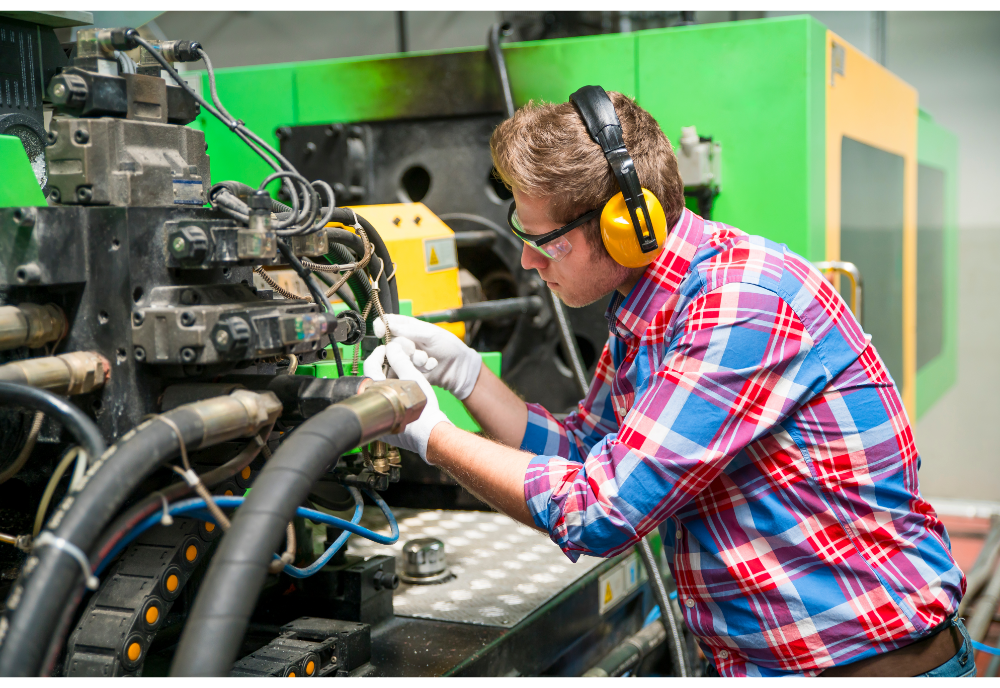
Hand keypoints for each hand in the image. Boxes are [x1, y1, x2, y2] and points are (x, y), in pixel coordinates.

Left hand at [363, 337, 451, 462]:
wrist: (432, 435)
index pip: (370, 366)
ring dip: (390, 380)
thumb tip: (392, 348)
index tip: (385, 349)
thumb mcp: (414, 380)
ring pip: (382, 392)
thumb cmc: (424, 411)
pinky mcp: (388, 425)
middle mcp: (375, 407)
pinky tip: (405, 390)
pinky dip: (394, 394)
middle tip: (396, 359)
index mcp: (377, 393)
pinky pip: (387, 405)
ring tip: (404, 373)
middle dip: (386, 367)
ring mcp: (380, 418)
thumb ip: (401, 362)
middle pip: (376, 380)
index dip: (378, 354)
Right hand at [373, 314, 481, 399]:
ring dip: (414, 359)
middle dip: (405, 346)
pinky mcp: (407, 371)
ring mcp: (405, 357)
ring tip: (427, 359)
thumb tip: (390, 325)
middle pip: (390, 342)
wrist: (458, 368)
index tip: (381, 331)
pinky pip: (404, 370)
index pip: (387, 323)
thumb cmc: (448, 346)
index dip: (381, 326)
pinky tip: (429, 366)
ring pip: (397, 358)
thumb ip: (410, 330)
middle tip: (415, 349)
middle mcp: (404, 341)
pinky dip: (418, 369)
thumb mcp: (432, 334)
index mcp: (408, 327)